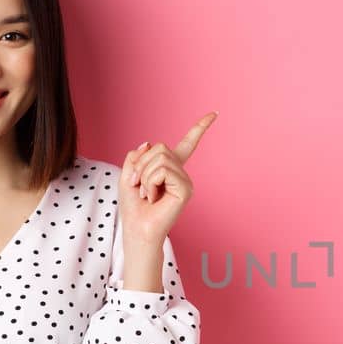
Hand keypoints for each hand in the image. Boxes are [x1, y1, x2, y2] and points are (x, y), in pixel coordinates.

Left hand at [120, 111, 214, 245]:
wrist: (137, 229)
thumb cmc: (134, 207)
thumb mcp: (128, 174)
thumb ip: (136, 156)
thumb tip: (149, 143)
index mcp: (171, 168)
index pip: (188, 144)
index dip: (200, 128)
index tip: (214, 114)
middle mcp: (181, 173)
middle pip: (160, 147)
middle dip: (142, 165)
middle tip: (139, 186)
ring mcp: (185, 181)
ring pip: (160, 158)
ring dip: (144, 175)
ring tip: (147, 194)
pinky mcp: (185, 190)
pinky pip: (163, 171)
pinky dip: (150, 182)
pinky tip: (154, 198)